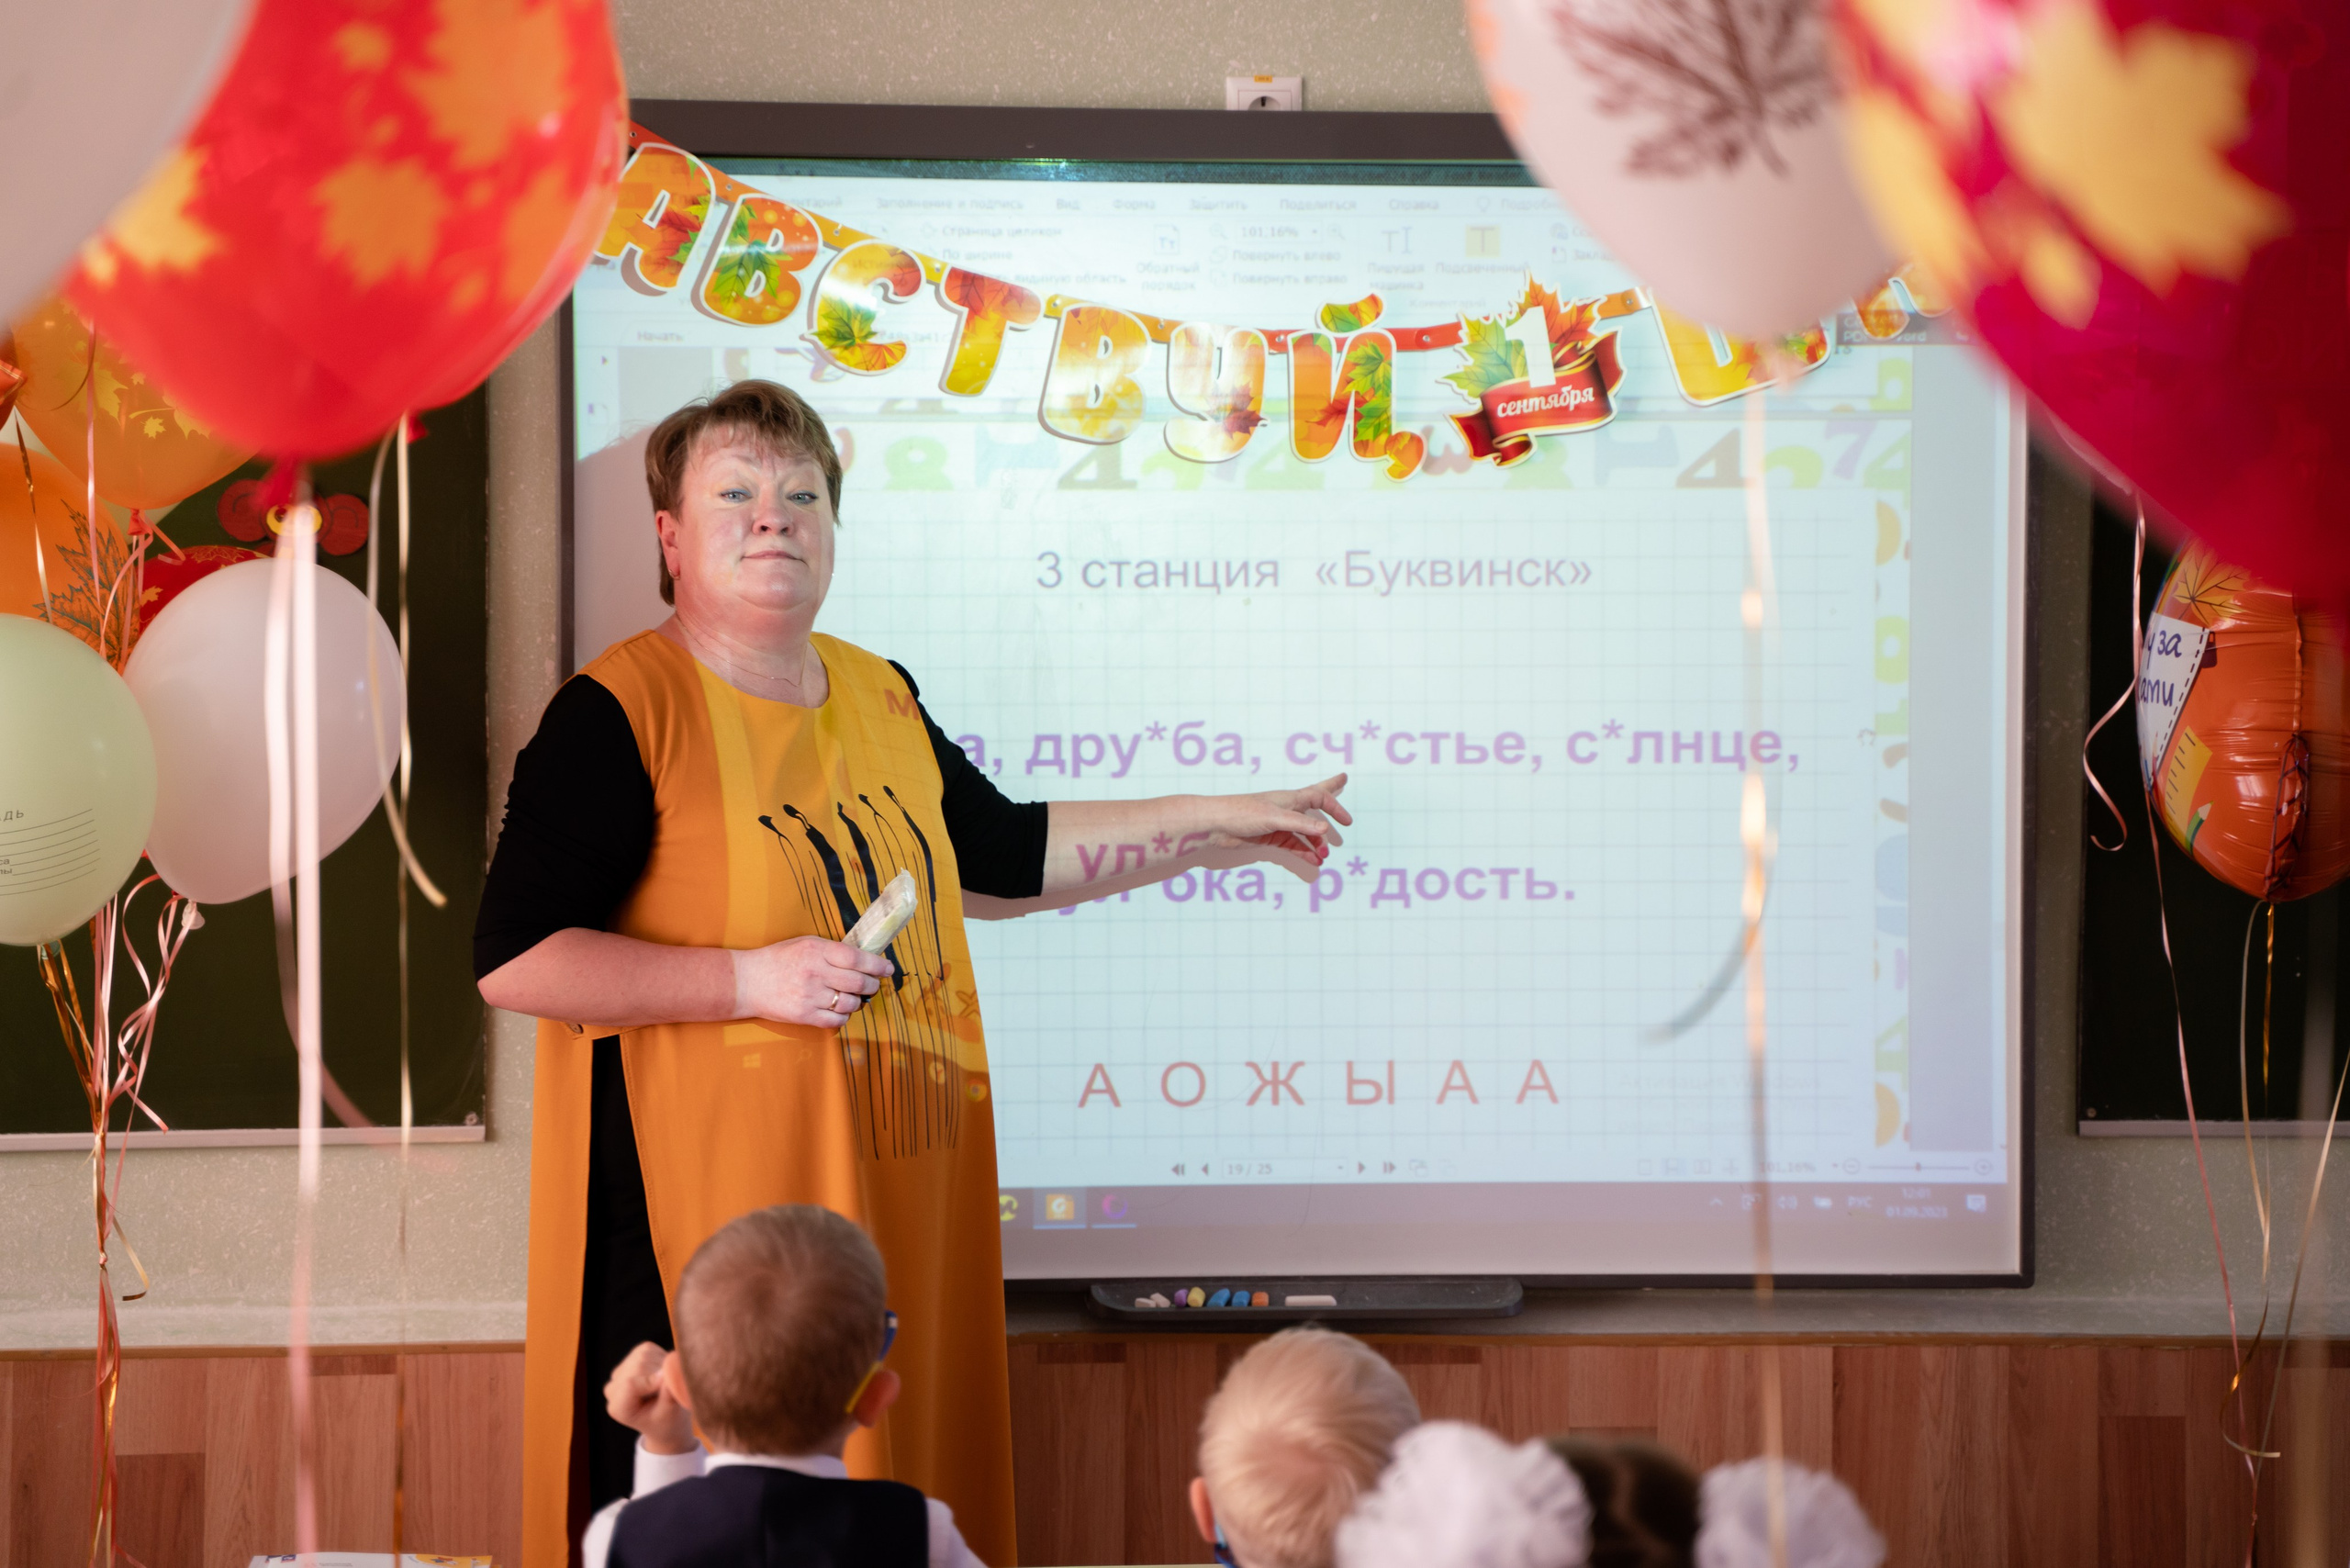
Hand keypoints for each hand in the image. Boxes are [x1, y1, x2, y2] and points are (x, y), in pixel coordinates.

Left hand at [605, 1342, 696, 1455]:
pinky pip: (648, 1349)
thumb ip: (668, 1395)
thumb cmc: (667, 1421)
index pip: (630, 1385)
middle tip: (673, 1387)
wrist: (664, 1420)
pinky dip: (660, 1358)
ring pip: (644, 1355)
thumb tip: (668, 1373)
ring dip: (662, 1365)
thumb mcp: (669, 1414)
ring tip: (667, 1383)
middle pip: (639, 1367)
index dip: (652, 1379)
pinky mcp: (630, 1358)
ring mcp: (620, 1371)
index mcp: (619, 1407)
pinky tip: (661, 1373)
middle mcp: (614, 1388)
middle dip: (661, 1372)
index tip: (672, 1380)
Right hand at [733, 936, 894, 1028]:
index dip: (877, 965)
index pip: (856, 958)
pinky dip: (844, 1016)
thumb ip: (832, 950)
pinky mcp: (804, 1016)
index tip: (888, 968)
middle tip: (872, 984)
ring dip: (859, 1002)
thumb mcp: (805, 944)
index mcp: (816, 951)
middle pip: (858, 982)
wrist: (747, 981)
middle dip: (872, 985)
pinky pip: (836, 1020)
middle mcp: (815, 973)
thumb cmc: (778, 960)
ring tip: (856, 997)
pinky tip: (840, 1009)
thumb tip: (864, 959)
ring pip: (850, 1003)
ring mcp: (810, 996)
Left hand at [1197, 773, 1350, 881]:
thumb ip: (1300, 822)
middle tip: (1347, 818)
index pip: (1319, 797)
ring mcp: (1280, 825)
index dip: (1335, 806)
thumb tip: (1325, 828)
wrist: (1216, 825)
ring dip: (1317, 844)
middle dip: (1331, 809)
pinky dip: (1304, 853)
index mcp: (1290, 798)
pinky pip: (1294, 846)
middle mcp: (1287, 809)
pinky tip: (1313, 862)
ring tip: (1324, 856)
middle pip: (1315, 808)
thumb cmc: (1242, 812)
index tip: (1347, 821)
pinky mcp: (1271, 838)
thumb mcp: (1275, 817)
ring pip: (1306, 833)